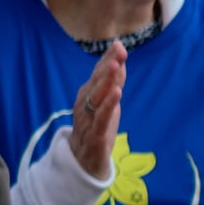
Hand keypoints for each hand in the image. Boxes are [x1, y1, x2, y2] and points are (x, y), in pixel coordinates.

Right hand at [67, 44, 125, 178]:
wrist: (84, 160)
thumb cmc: (96, 128)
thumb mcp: (106, 104)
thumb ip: (112, 84)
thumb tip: (119, 61)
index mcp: (88, 94)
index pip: (99, 73)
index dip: (108, 58)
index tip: (119, 44)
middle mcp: (85, 103)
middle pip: (98, 81)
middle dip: (109, 65)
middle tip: (119, 49)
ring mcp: (88, 118)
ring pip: (98, 96)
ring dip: (107, 80)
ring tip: (117, 65)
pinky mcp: (94, 134)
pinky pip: (101, 117)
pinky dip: (109, 105)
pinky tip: (117, 94)